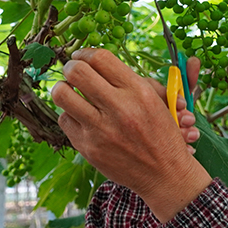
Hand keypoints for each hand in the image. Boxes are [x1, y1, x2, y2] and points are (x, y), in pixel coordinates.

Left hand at [51, 49, 211, 221]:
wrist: (165, 174)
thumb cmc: (162, 134)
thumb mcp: (158, 101)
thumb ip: (129, 80)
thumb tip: (96, 61)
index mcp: (139, 91)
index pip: (100, 58)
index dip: (86, 53)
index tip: (83, 57)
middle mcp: (119, 107)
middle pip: (76, 71)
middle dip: (71, 67)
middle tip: (73, 71)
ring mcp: (101, 129)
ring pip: (62, 94)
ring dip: (64, 88)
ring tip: (71, 91)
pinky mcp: (88, 147)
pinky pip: (64, 119)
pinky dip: (70, 114)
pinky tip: (81, 117)